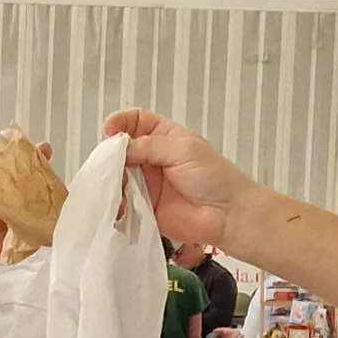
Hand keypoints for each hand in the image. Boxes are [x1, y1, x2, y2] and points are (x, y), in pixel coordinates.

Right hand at [102, 110, 263, 248]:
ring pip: (118, 176)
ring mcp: (147, 183)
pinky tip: (119, 204)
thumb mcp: (183, 150)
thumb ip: (149, 146)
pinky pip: (123, 203)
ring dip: (112, 180)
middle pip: (121, 150)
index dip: (121, 123)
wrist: (227, 215)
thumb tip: (120, 147)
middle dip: (112, 154)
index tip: (110, 130)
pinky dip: (116, 203)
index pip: (136, 122)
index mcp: (165, 137)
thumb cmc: (215, 178)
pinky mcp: (144, 207)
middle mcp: (153, 158)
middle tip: (111, 163)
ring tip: (115, 186)